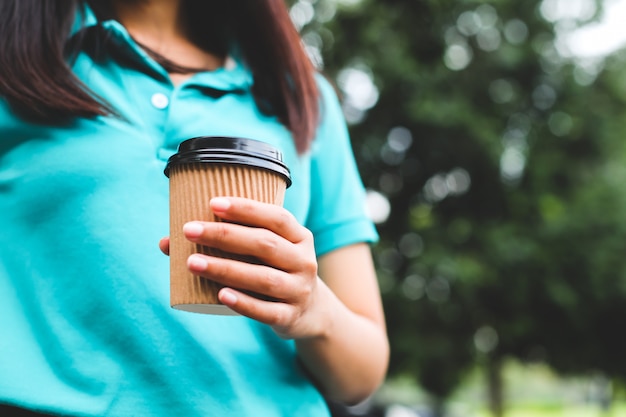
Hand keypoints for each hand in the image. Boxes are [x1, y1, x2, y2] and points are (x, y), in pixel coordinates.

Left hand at [160, 197, 331, 339]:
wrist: (311, 312)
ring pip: (263, 278)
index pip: (276, 217)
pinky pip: (266, 311)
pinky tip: (221, 295)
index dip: (246, 208)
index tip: (213, 203)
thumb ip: (229, 243)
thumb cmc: (275, 271)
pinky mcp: (290, 316)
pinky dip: (243, 303)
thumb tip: (166, 242)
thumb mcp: (265, 253)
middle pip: (265, 244)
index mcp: (299, 237)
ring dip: (226, 269)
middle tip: (189, 230)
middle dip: (225, 235)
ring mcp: (299, 290)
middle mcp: (303, 261)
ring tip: (193, 263)